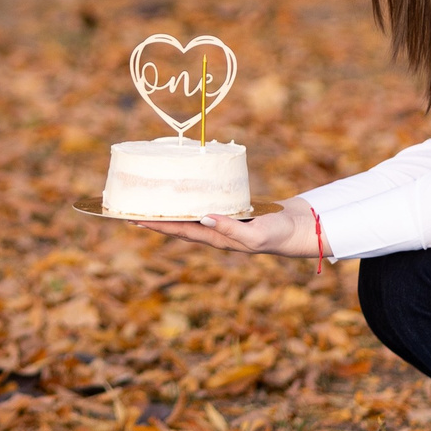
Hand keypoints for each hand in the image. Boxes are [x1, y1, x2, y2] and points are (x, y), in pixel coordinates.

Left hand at [137, 197, 318, 256]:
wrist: (299, 228)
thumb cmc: (278, 234)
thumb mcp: (254, 235)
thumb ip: (229, 228)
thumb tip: (201, 217)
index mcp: (216, 239)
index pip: (180, 231)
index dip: (157, 225)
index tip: (134, 218)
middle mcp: (214, 232)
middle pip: (178, 225)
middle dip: (156, 217)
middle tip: (131, 208)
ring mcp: (222, 223)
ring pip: (189, 215)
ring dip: (171, 209)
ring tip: (152, 199)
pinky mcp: (232, 212)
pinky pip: (205, 205)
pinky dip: (191, 199)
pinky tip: (185, 191)